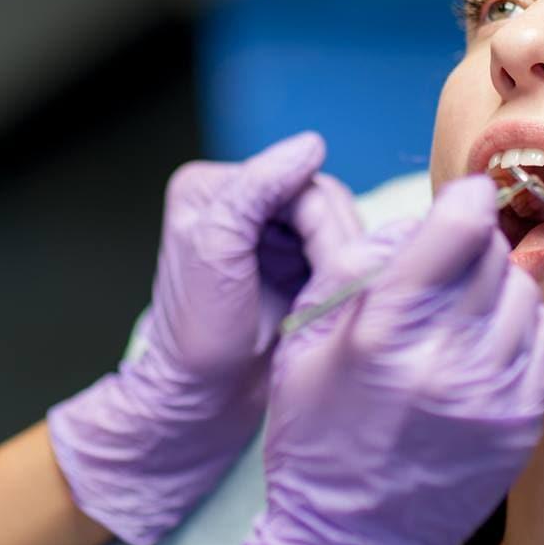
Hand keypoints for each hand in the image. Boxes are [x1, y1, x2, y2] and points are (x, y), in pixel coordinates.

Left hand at [48, 133, 359, 544]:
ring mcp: (268, 231)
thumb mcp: (217, 252)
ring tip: (328, 302)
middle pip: (323, 200)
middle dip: (334, 247)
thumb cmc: (200, 336)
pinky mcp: (292, 260)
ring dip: (342, 263)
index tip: (330, 275)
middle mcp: (240, 200)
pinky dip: (342, 275)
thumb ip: (256, 191)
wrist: (203, 400)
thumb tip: (311, 145)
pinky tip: (332, 300)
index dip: (322, 226)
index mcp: (212, 187)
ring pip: (338, 225)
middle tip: (330, 296)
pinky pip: (338, 250)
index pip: (296, 182)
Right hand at [184, 175, 543, 544]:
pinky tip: (486, 340)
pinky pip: (542, 345)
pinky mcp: (520, 426)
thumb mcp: (304, 341)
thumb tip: (419, 219)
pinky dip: (519, 329)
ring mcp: (492, 399)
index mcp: (384, 335)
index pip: (457, 230)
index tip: (469, 194)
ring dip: (499, 286)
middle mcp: (447, 364)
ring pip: (524, 297)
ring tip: (465, 304)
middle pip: (494, 258)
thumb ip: (355, 267)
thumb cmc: (314, 437)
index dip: (468, 199)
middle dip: (476, 245)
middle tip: (454, 256)